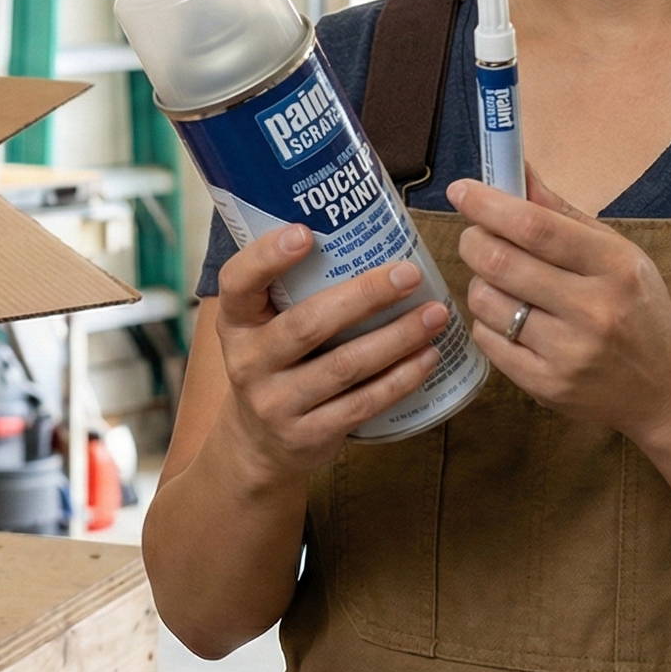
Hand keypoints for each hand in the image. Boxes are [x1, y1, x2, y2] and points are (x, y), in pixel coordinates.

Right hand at [214, 225, 449, 481]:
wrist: (259, 444)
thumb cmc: (275, 363)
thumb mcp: (262, 327)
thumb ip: (291, 289)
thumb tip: (359, 227)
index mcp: (235, 322)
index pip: (238, 282)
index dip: (266, 257)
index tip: (306, 232)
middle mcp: (247, 362)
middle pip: (307, 324)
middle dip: (364, 296)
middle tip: (409, 273)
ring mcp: (276, 403)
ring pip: (344, 366)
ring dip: (396, 338)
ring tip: (435, 314)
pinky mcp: (307, 435)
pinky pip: (362, 404)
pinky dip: (400, 379)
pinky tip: (427, 358)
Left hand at [448, 170, 670, 437]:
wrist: (664, 388)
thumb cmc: (635, 306)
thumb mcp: (614, 253)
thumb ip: (560, 212)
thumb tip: (517, 166)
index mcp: (614, 267)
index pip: (535, 227)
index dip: (488, 205)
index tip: (460, 191)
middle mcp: (593, 310)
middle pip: (499, 262)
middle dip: (474, 241)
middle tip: (476, 237)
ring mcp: (568, 352)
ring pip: (485, 300)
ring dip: (481, 283)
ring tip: (503, 283)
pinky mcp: (545, 385)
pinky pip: (485, 338)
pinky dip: (487, 321)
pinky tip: (511, 319)